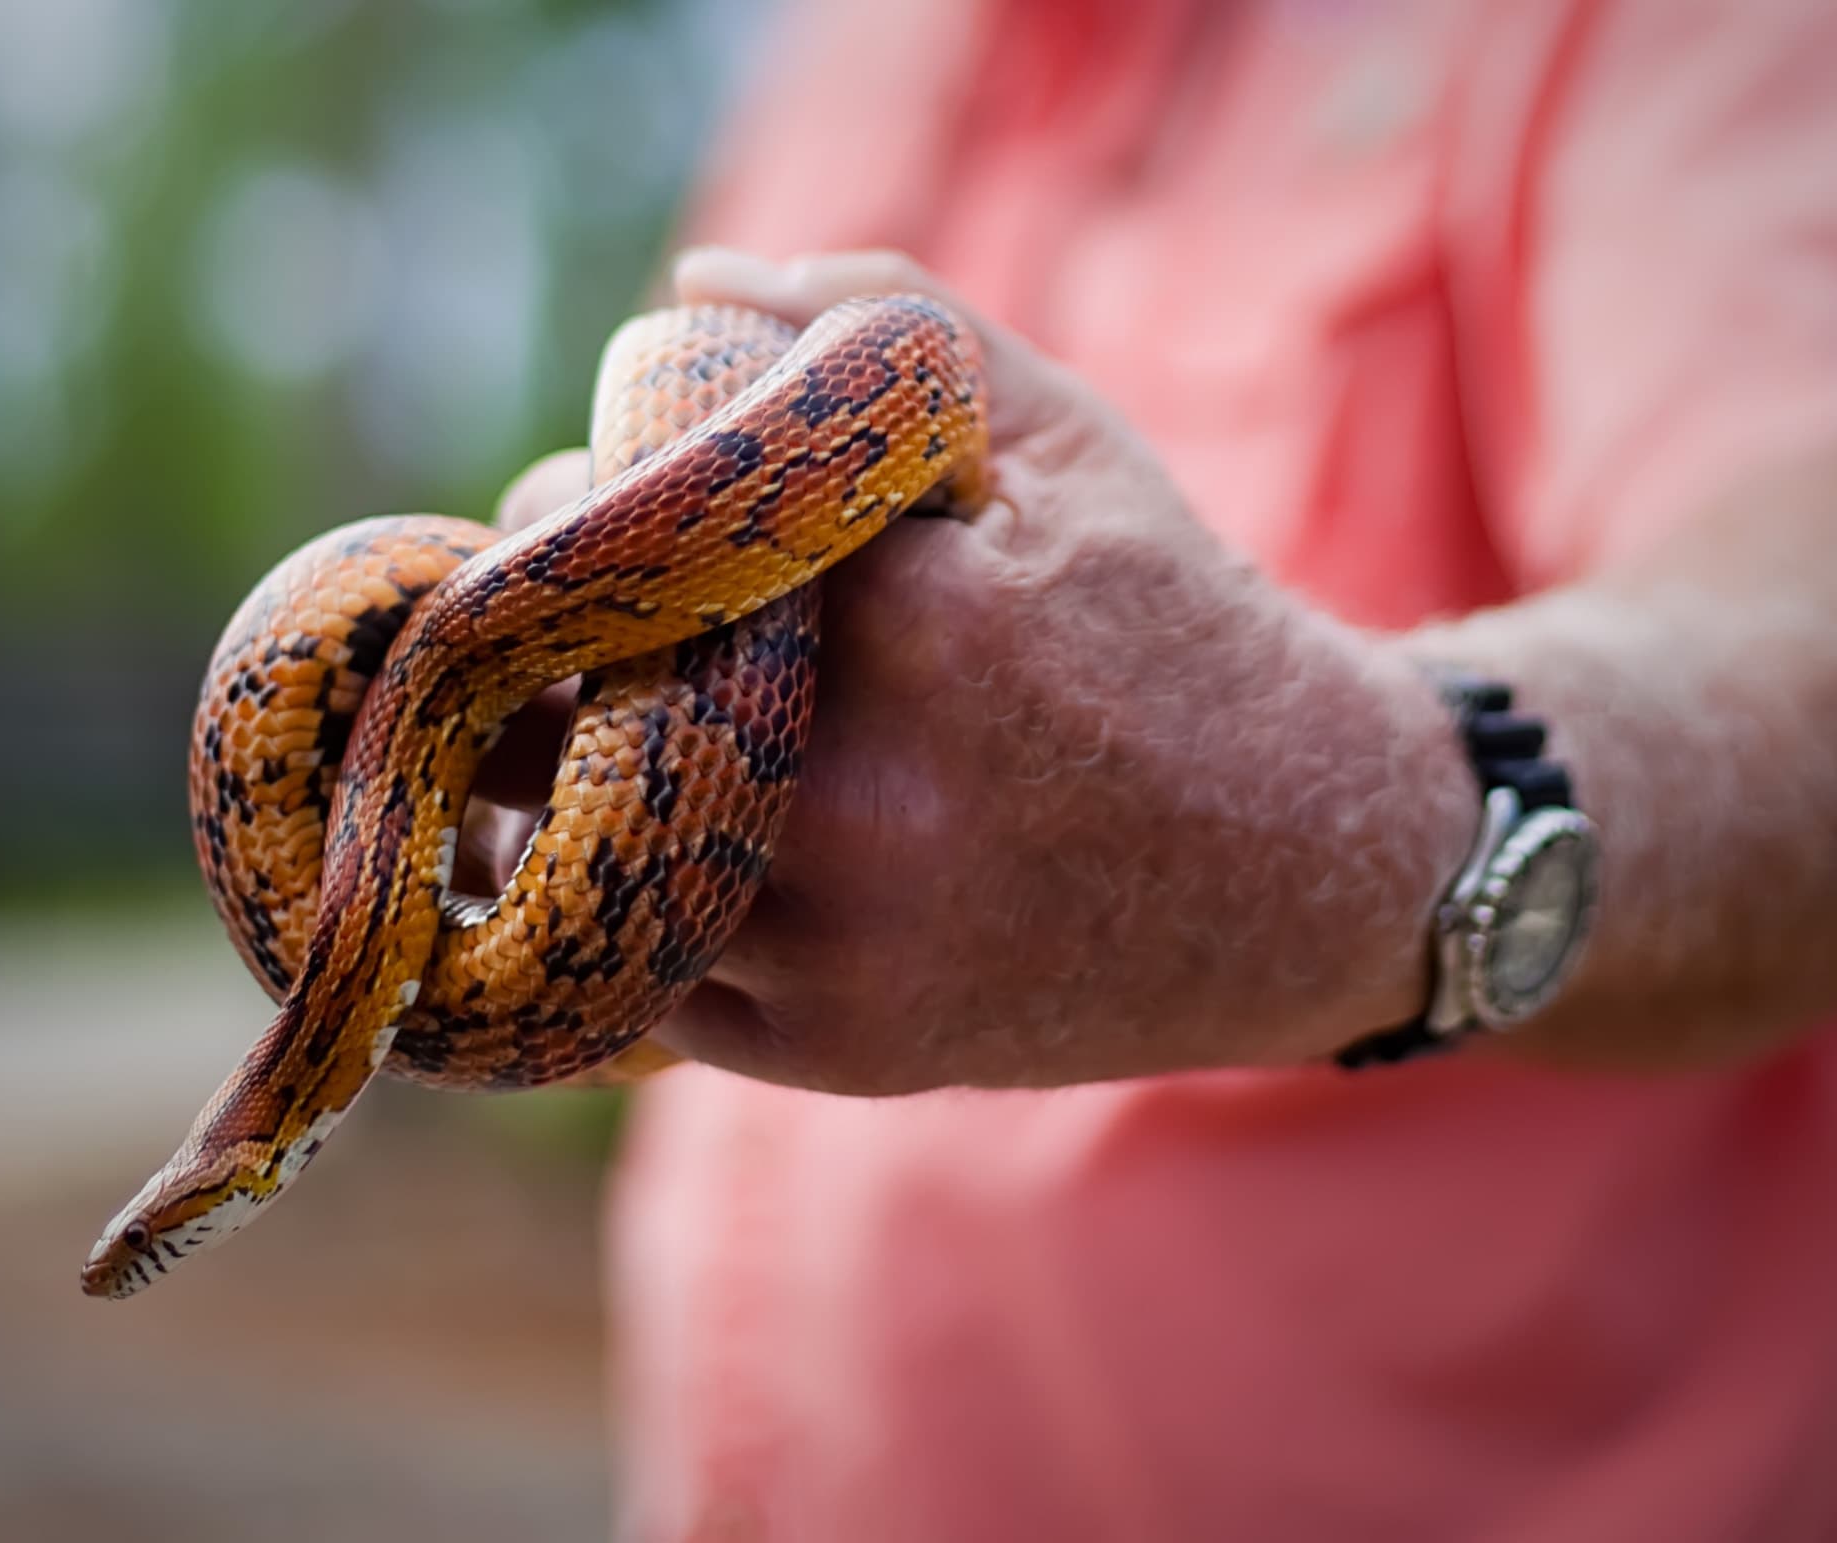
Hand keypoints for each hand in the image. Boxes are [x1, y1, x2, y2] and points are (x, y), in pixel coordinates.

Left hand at [480, 249, 1475, 1093]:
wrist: (1309, 869)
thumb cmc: (1173, 628)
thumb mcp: (1067, 442)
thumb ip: (891, 323)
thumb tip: (699, 288)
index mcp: (914, 626)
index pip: (631, 545)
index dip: (566, 514)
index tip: (573, 501)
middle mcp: (864, 807)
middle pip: (567, 710)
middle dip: (526, 646)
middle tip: (537, 614)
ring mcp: (845, 949)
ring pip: (577, 862)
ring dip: (532, 782)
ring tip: (565, 721)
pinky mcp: (838, 1050)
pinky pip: (642, 974)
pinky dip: (614, 895)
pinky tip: (644, 831)